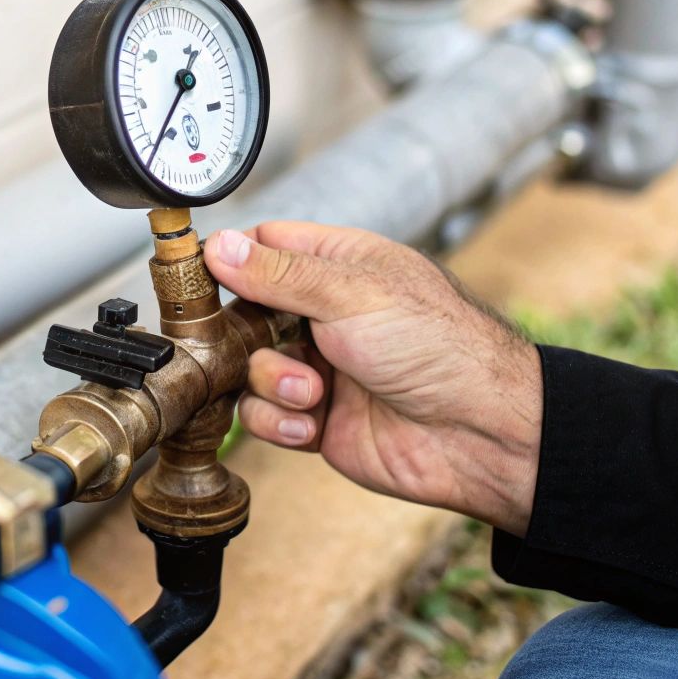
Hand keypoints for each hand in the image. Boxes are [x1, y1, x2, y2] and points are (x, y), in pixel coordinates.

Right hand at [204, 222, 543, 535]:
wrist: (478, 433)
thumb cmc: (438, 348)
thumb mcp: (351, 294)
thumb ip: (278, 273)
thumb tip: (220, 246)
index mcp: (338, 265)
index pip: (264, 247)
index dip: (229, 260)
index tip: (199, 278)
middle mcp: (325, 314)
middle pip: (244, 313)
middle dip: (242, 335)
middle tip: (248, 344)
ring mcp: (319, 367)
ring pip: (249, 368)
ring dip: (270, 382)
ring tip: (311, 391)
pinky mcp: (315, 419)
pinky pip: (265, 415)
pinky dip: (280, 420)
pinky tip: (313, 422)